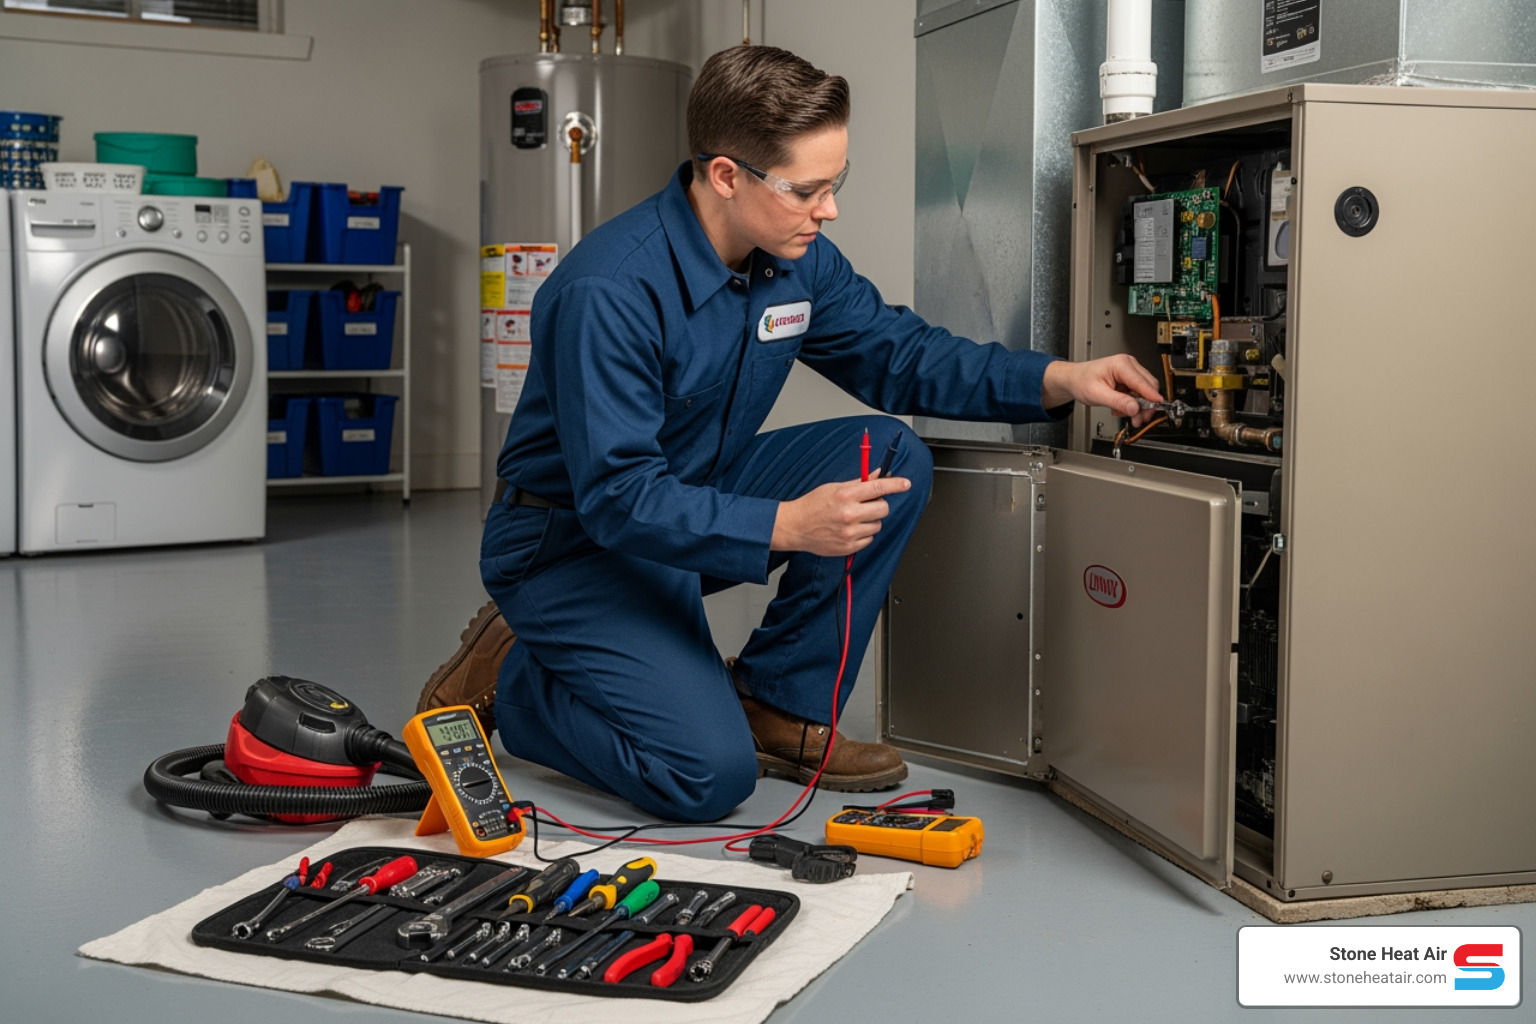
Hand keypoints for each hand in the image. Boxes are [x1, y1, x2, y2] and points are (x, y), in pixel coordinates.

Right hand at [771, 474, 910, 556]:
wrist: (795, 526)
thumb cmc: (812, 505)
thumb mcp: (834, 488)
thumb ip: (859, 482)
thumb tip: (878, 474)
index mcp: (845, 495)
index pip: (878, 487)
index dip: (895, 484)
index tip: (905, 484)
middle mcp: (849, 514)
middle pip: (883, 508)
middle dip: (879, 505)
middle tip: (867, 504)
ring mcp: (850, 533)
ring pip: (878, 525)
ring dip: (871, 521)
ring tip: (854, 518)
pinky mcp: (849, 547)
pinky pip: (869, 539)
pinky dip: (863, 534)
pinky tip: (850, 529)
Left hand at [1041, 355, 1164, 426]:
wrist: (1074, 379)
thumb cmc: (1082, 381)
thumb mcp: (1097, 394)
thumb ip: (1117, 401)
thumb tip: (1134, 408)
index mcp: (1121, 364)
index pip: (1142, 382)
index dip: (1151, 396)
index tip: (1157, 407)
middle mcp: (1129, 365)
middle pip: (1148, 386)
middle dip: (1145, 405)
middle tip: (1139, 419)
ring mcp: (1130, 372)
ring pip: (1144, 392)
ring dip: (1137, 406)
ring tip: (1125, 415)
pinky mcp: (1129, 379)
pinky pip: (1138, 394)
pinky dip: (1132, 403)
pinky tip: (1121, 408)